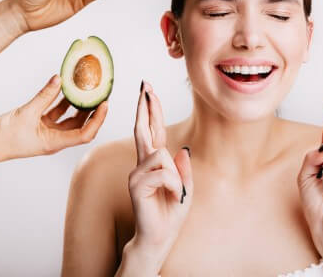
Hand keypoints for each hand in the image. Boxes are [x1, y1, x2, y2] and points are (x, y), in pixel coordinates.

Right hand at [0, 75, 107, 159]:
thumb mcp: (26, 113)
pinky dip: (62, 102)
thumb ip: (44, 95)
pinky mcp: (41, 126)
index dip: (98, 119)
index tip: (104, 104)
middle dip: (93, 111)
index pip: (85, 133)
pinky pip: (57, 113)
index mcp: (55, 142)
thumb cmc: (4, 137)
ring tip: (87, 89)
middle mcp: (56, 139)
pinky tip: (65, 89)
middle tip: (101, 94)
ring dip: (78, 105)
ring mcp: (49, 133)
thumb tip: (59, 79)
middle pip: (81, 125)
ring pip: (70, 118)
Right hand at [121, 82, 191, 274]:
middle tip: (144, 85)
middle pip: (143, 129)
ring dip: (176, 175)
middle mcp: (142, 164)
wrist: (160, 237)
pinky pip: (163, 172)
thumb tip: (180, 149)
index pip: (152, 130)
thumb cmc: (171, 212)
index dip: (151, 110)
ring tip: (175, 192)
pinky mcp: (136, 185)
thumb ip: (183, 168)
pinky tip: (171, 195)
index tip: (148, 90)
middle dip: (145, 106)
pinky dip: (174, 184)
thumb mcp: (186, 187)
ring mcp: (137, 174)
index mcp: (154, 162)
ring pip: (161, 154)